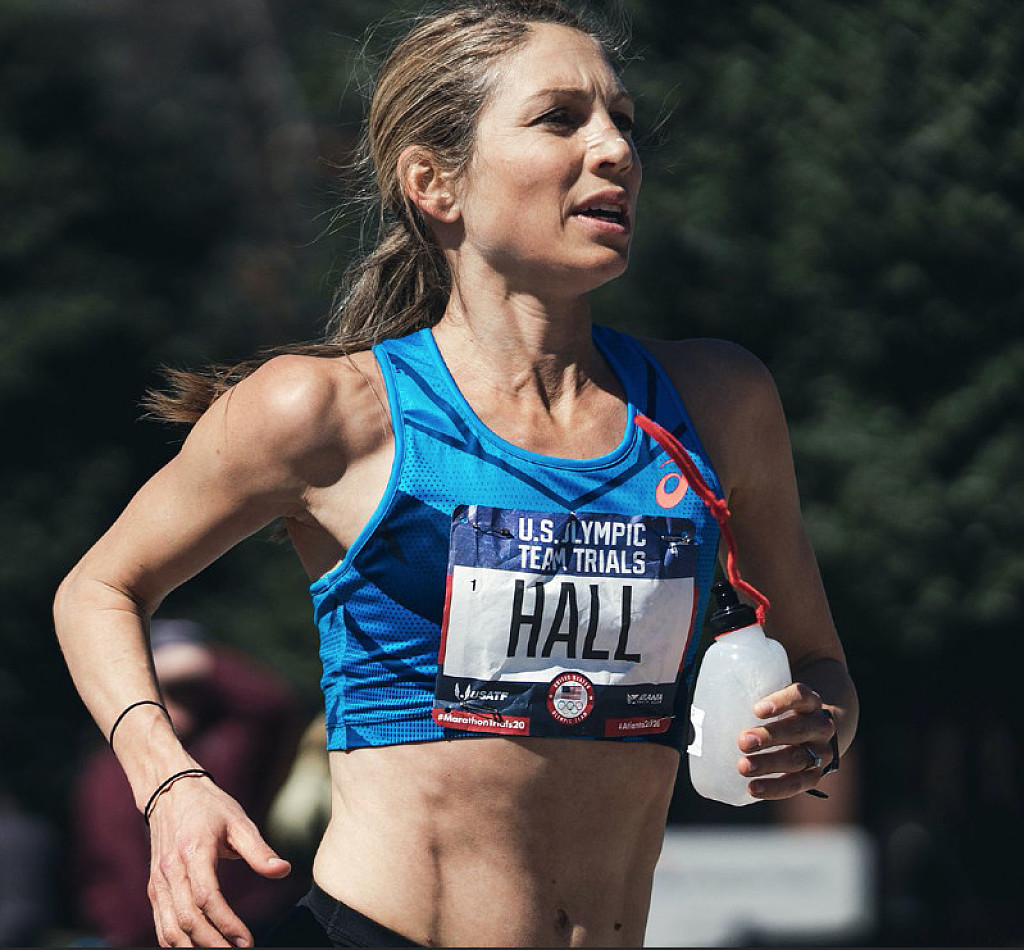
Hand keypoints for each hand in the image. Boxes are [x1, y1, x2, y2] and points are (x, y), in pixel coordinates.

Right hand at [146, 774, 290, 946]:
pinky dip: (176, 943)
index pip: (207, 898)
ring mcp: (159, 881)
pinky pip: (161, 925)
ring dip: (192, 949)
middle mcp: (171, 870)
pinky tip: (198, 947)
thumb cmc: (209, 807)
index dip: (227, 924)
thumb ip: (259, 849)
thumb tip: (284, 870)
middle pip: (187, 920)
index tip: (247, 941)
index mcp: (193, 852)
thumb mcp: (238, 821)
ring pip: (169, 929)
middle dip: (212, 944)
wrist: (170, 792)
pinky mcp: (155, 888)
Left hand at [736, 682, 836, 799]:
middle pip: (798, 729)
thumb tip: (708, 697)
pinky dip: (775, 787)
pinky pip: (798, 784)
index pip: (800, 696)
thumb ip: (751, 694)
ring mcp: (821, 752)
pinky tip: (753, 788)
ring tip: (743, 767)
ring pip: (798, 758)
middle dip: (769, 736)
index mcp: (809, 702)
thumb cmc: (784, 712)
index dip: (781, 702)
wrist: (816, 733)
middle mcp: (820, 726)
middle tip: (742, 742)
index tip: (757, 710)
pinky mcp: (815, 776)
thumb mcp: (776, 697)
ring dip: (769, 764)